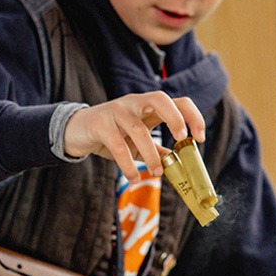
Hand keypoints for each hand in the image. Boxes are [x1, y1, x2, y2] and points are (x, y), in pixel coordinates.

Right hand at [64, 91, 204, 182]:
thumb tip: (179, 163)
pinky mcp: (100, 123)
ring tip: (157, 172)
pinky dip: (128, 164)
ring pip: (138, 128)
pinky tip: (134, 177)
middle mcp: (135, 103)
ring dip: (151, 153)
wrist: (75, 131)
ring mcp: (116, 111)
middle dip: (175, 118)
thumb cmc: (111, 135)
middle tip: (182, 139)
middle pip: (160, 99)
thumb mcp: (137, 142)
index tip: (200, 138)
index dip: (193, 117)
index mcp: (149, 106)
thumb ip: (157, 149)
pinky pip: (117, 144)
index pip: (178, 101)